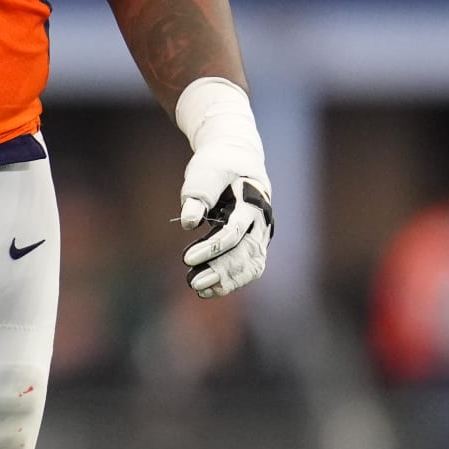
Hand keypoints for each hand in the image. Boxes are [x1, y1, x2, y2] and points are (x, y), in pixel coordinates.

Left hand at [173, 76, 272, 298]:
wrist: (238, 159)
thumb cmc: (218, 164)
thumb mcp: (206, 171)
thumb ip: (197, 195)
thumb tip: (187, 223)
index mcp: (251, 200)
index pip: (235, 231)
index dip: (212, 248)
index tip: (187, 258)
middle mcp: (261, 220)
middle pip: (247, 252)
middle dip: (221, 270)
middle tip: (193, 283)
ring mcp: (262, 233)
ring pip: (252, 263)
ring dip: (228, 279)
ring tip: (199, 289)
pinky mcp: (256, 242)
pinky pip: (251, 266)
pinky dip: (234, 280)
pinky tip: (211, 289)